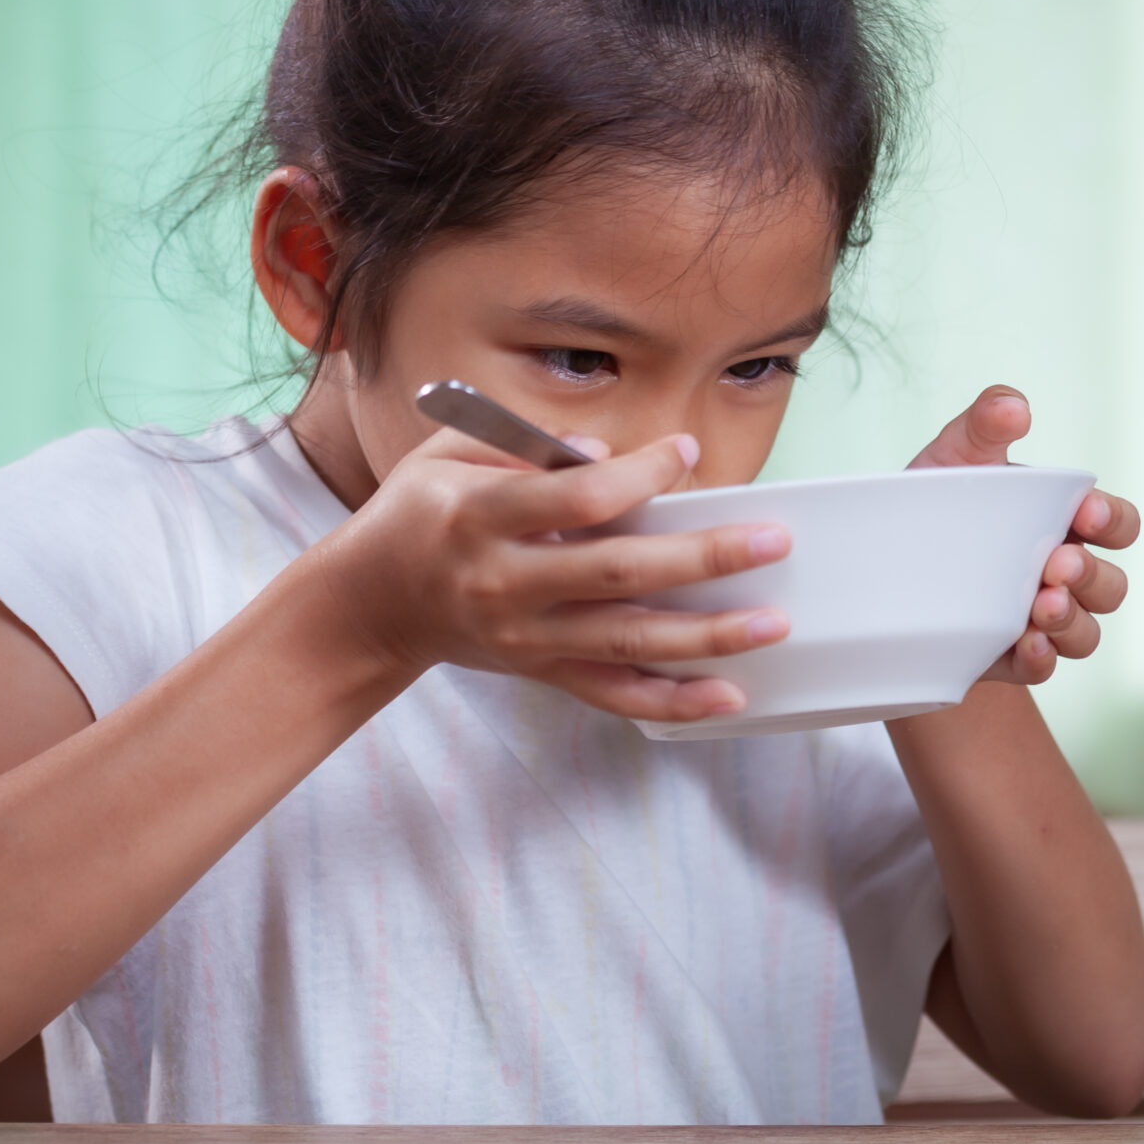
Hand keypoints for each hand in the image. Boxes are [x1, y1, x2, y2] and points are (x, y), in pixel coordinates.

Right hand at [323, 431, 790, 723]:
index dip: (642, 474)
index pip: (579, 498)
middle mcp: (508, 583)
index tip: (688, 452)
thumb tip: (604, 453)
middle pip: (621, 573)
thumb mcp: (444, 454)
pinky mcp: (541, 671)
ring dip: (708, 635)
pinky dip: (674, 700)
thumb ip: (520, 442)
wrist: (369, 606)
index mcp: (482, 517)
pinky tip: (728, 695)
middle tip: (774, 542)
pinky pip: (615, 693)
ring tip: (773, 623)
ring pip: (629, 639)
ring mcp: (527, 637)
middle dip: (704, 559)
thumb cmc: (417, 514)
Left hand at [909, 386, 1139, 685]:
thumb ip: (985, 424)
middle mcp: (1064, 575)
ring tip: (1042, 606)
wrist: (882, 570)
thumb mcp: (955, 458)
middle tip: (1056, 564)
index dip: (1113, 521)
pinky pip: (1044, 668)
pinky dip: (1042, 657)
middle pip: (1111, 586)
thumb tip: (1016, 407)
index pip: (1117, 525)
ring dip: (1072, 621)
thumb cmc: (935, 502)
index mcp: (1064, 524)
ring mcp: (1041, 621)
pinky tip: (1025, 643)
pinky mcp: (1011, 658)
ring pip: (1087, 633)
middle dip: (1092, 576)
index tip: (1084, 512)